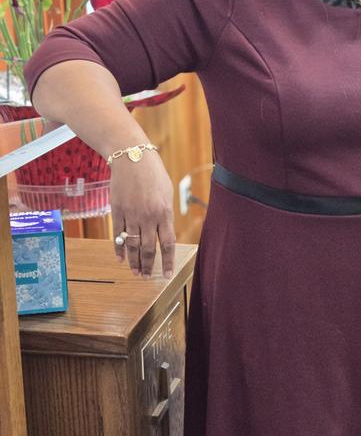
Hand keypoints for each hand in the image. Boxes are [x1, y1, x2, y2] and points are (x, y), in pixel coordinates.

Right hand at [110, 151, 175, 278]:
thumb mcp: (167, 193)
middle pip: (149, 248)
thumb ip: (166, 214)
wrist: (131, 157)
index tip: (167, 275)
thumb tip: (164, 234)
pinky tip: (121, 259)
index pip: (168, 244)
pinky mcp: (117, 210)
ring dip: (135, 262)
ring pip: (133, 245)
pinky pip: (118, 234)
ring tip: (136, 273)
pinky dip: (119, 249)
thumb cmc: (153, 173)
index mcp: (164, 212)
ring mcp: (131, 214)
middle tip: (147, 278)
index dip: (168, 262)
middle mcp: (148, 216)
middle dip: (149, 266)